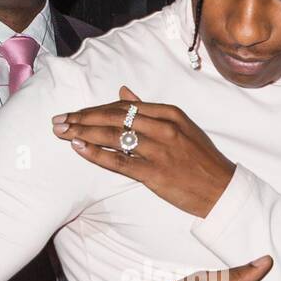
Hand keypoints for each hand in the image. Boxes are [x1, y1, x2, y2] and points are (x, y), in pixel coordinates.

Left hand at [52, 85, 235, 216]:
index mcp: (169, 113)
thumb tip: (123, 91)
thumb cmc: (201, 159)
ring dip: (83, 133)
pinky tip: (78, 148)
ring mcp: (158, 150)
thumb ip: (150, 109)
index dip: (96, 108)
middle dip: (82, 118)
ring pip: (112, 137)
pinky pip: (119, 161)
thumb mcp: (181, 126)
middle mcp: (162, 127)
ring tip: (62, 132)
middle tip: (59, 120)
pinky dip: (96, 154)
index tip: (75, 112)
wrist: (221, 189)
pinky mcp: (154, 173)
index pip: (124, 106)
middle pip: (113, 117)